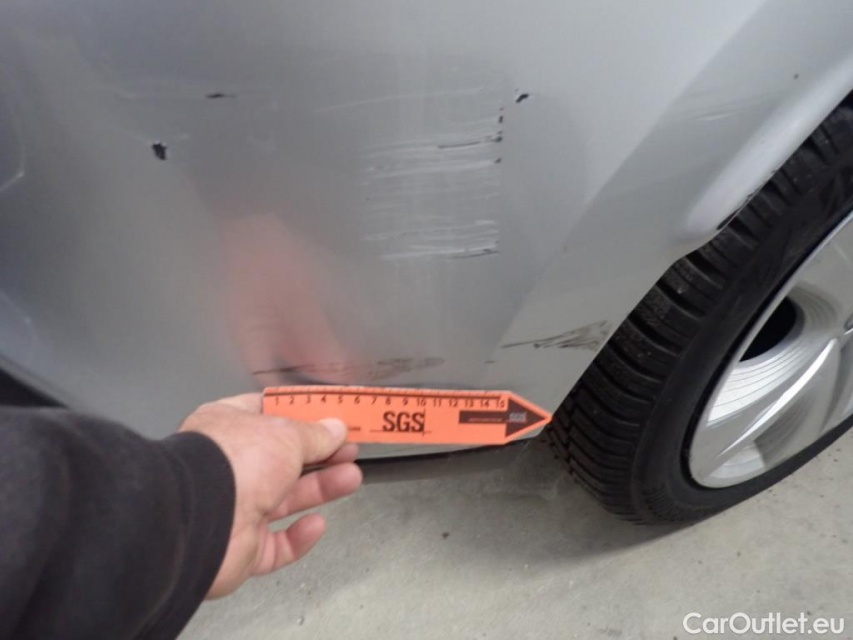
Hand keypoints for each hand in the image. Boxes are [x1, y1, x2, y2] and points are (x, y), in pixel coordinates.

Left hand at [179, 393, 361, 597]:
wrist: (201, 523)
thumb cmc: (236, 462)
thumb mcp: (286, 435)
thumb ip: (315, 434)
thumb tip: (336, 429)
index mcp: (227, 427)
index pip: (265, 414)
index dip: (298, 415)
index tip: (328, 417)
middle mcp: (228, 467)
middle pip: (281, 461)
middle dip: (318, 456)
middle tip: (348, 451)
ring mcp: (233, 509)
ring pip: (283, 500)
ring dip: (318, 489)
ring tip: (351, 478)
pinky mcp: (241, 549)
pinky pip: (276, 544)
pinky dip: (298, 536)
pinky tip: (317, 524)